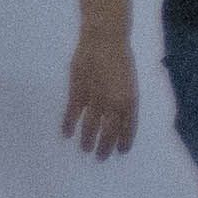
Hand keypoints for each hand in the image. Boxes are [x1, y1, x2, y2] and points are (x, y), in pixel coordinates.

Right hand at [64, 30, 137, 158]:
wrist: (105, 40)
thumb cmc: (121, 57)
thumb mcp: (129, 80)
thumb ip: (125, 98)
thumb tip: (120, 115)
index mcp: (130, 99)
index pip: (128, 126)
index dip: (124, 139)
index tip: (121, 151)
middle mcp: (114, 103)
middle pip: (109, 131)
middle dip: (105, 146)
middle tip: (101, 157)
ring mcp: (95, 98)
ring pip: (91, 126)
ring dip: (87, 140)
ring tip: (86, 150)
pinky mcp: (78, 92)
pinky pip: (73, 113)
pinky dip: (69, 125)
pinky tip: (67, 134)